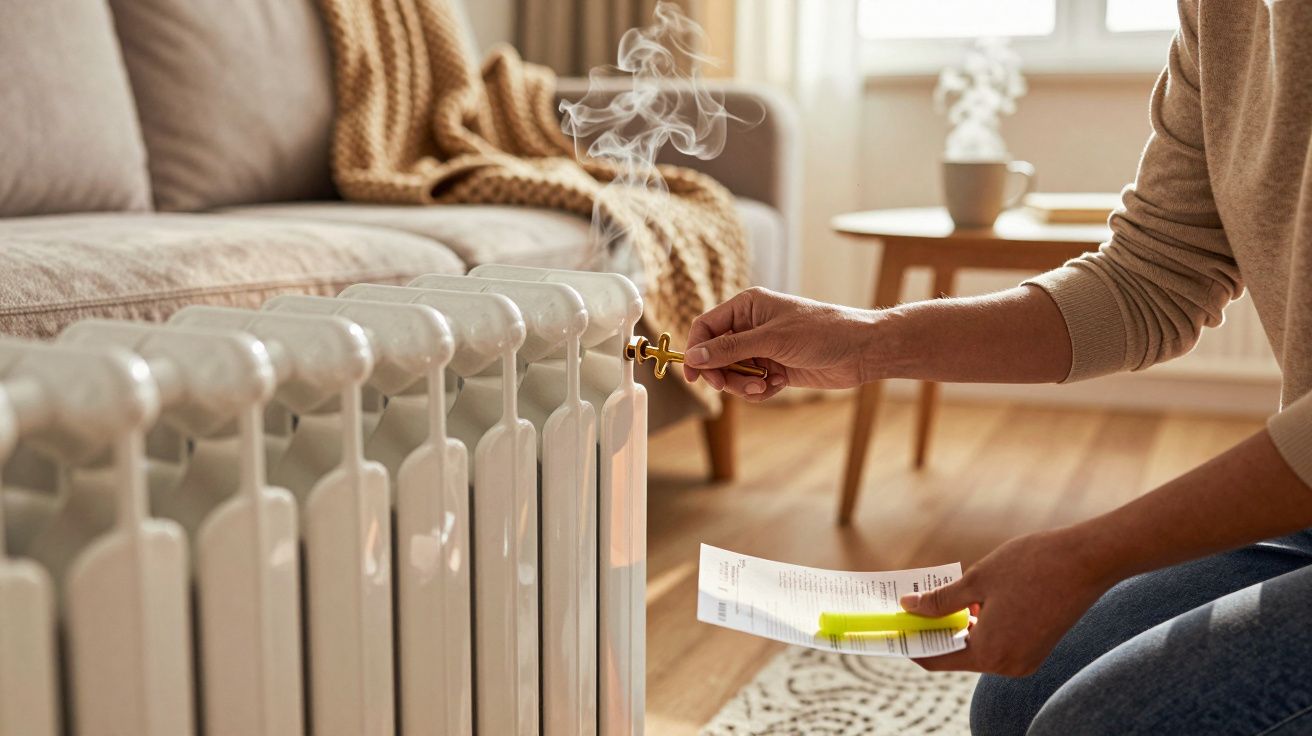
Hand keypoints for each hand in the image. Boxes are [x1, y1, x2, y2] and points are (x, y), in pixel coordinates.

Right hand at [683, 287, 878, 400]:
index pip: (706, 327)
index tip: (694, 376)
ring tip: (764, 385)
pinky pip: (751, 383)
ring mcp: (763, 347)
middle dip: (723, 373)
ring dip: (743, 384)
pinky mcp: (775, 367)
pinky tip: (776, 386)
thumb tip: (694, 356)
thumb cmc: (821, 333)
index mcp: (747, 306)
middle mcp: (751, 325)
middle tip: (729, 387)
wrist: (860, 351)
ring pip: (733, 372)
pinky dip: (758, 389)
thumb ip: (730, 349)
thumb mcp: (772, 340)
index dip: (696, 351)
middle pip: (716, 354)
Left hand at [902, 528, 1114, 676]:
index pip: (936, 658)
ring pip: (978, 648)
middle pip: (956, 654)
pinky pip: (998, 643)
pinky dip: (981, 627)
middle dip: (932, 631)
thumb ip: (939, 601)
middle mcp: (1008, 666)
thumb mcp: (976, 581)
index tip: (892, 626)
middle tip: (910, 606)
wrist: (1087, 560)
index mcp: (989, 653)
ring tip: (936, 599)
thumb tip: (908, 607)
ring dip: (957, 627)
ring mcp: (1025, 660)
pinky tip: (971, 602)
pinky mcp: (1037, 649)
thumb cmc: (1031, 565)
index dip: (911, 642)